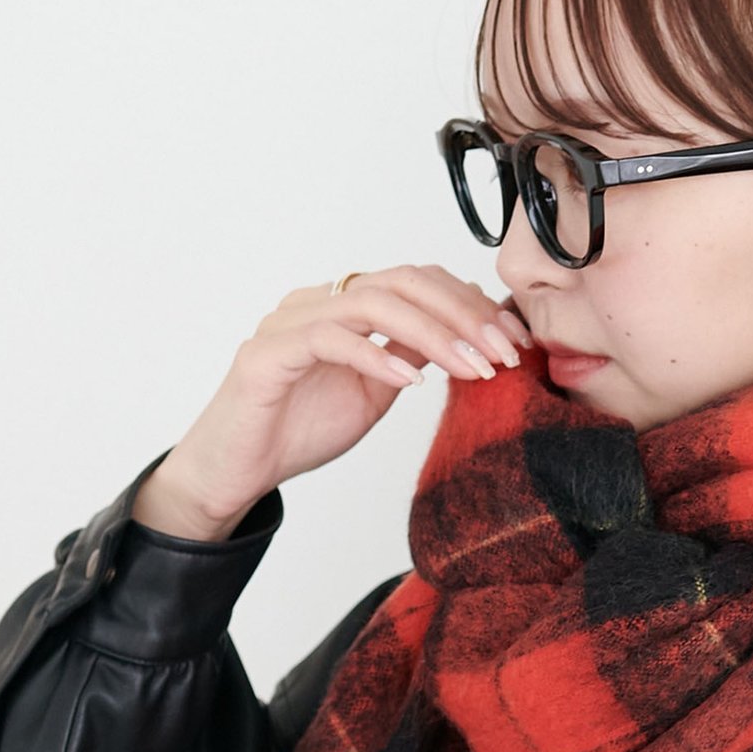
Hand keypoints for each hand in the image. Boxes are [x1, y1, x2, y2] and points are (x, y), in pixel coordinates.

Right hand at [134, 266, 531, 538]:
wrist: (237, 472)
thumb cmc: (299, 431)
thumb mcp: (375, 393)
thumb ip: (408, 357)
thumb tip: (463, 336)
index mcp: (345, 305)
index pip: (419, 281)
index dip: (472, 304)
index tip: (515, 340)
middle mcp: (317, 300)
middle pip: (403, 280)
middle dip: (463, 314)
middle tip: (505, 351)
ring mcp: (290, 322)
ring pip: (373, 302)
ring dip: (434, 334)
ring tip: (473, 369)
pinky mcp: (267, 355)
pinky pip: (329, 339)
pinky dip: (376, 357)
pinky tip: (412, 384)